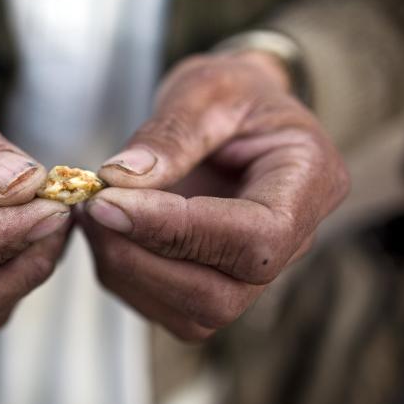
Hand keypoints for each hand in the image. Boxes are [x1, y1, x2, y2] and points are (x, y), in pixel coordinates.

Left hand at [79, 51, 348, 340]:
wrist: (237, 113)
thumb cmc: (233, 93)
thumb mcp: (206, 89)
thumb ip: (170, 134)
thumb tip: (120, 179)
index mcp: (309, 186)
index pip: (254, 238)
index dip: (176, 229)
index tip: (108, 201)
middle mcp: (292, 245)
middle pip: (221, 296)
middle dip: (142, 257)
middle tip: (93, 205)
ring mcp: (252, 275)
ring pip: (190, 313)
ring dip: (126, 268)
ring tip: (95, 210)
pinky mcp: (213, 285)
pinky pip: (165, 307)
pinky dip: (122, 274)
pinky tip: (106, 228)